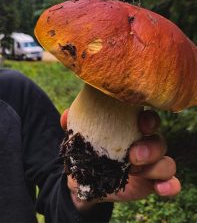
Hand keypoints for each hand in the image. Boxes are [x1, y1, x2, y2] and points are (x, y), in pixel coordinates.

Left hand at [61, 109, 180, 210]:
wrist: (86, 181)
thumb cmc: (87, 152)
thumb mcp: (79, 140)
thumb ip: (73, 126)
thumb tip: (66, 116)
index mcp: (131, 129)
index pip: (147, 118)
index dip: (149, 119)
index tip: (141, 123)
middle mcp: (144, 144)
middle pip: (159, 141)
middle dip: (151, 146)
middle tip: (133, 154)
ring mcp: (150, 165)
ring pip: (166, 162)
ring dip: (156, 166)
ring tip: (135, 170)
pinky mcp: (152, 182)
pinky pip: (169, 183)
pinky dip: (170, 185)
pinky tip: (162, 188)